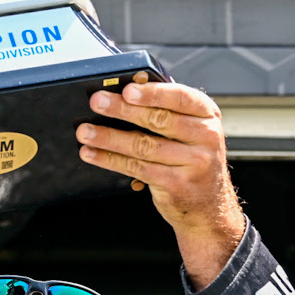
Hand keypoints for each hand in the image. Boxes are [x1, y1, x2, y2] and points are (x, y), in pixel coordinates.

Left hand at [76, 81, 246, 288]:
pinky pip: (136, 168)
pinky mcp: (177, 184)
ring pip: (143, 146)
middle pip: (159, 120)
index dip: (152, 93)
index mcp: (208, 115)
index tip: (127, 89)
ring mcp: (194, 163)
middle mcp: (206, 137)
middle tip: (97, 102)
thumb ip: (166, 109)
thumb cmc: (191, 158)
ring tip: (85, 131)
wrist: (208, 205)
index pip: (180, 97)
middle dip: (123, 110)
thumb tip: (126, 91)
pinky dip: (110, 159)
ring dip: (109, 137)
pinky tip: (93, 153)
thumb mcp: (191, 130)